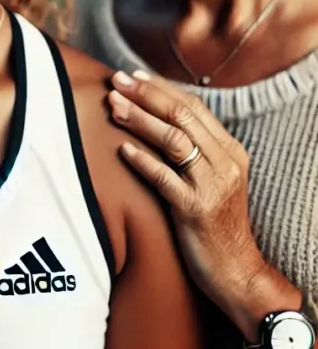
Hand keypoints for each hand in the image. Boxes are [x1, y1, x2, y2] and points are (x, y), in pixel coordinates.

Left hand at [106, 69, 295, 337]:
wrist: (236, 272)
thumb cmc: (214, 221)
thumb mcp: (212, 178)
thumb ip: (193, 147)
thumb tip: (155, 111)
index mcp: (230, 150)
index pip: (193, 105)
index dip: (160, 88)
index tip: (131, 75)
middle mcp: (225, 163)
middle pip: (182, 115)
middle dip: (145, 95)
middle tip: (115, 81)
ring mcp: (213, 186)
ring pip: (173, 140)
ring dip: (139, 119)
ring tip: (112, 106)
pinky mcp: (196, 210)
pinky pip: (165, 178)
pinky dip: (142, 160)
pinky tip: (122, 149)